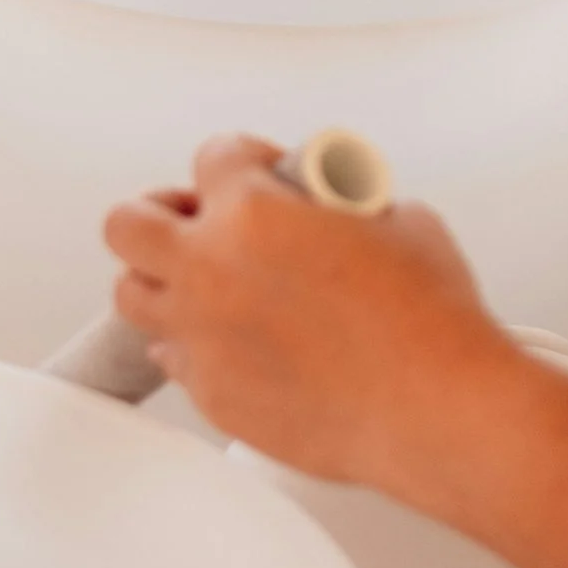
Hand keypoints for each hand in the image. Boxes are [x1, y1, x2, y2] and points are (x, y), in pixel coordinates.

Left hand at [105, 135, 567, 567]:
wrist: (440, 411)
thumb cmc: (430, 323)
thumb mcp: (398, 221)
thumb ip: (343, 204)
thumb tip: (334, 210)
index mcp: (252, 212)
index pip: (211, 156)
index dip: (239, 160)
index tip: (256, 175)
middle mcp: (210, 270)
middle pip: (127, 224)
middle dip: (158, 215)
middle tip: (192, 224)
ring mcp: (202, 336)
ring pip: (132, 294)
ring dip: (159, 281)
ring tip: (198, 284)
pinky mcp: (210, 393)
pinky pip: (170, 358)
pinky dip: (188, 343)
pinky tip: (222, 339)